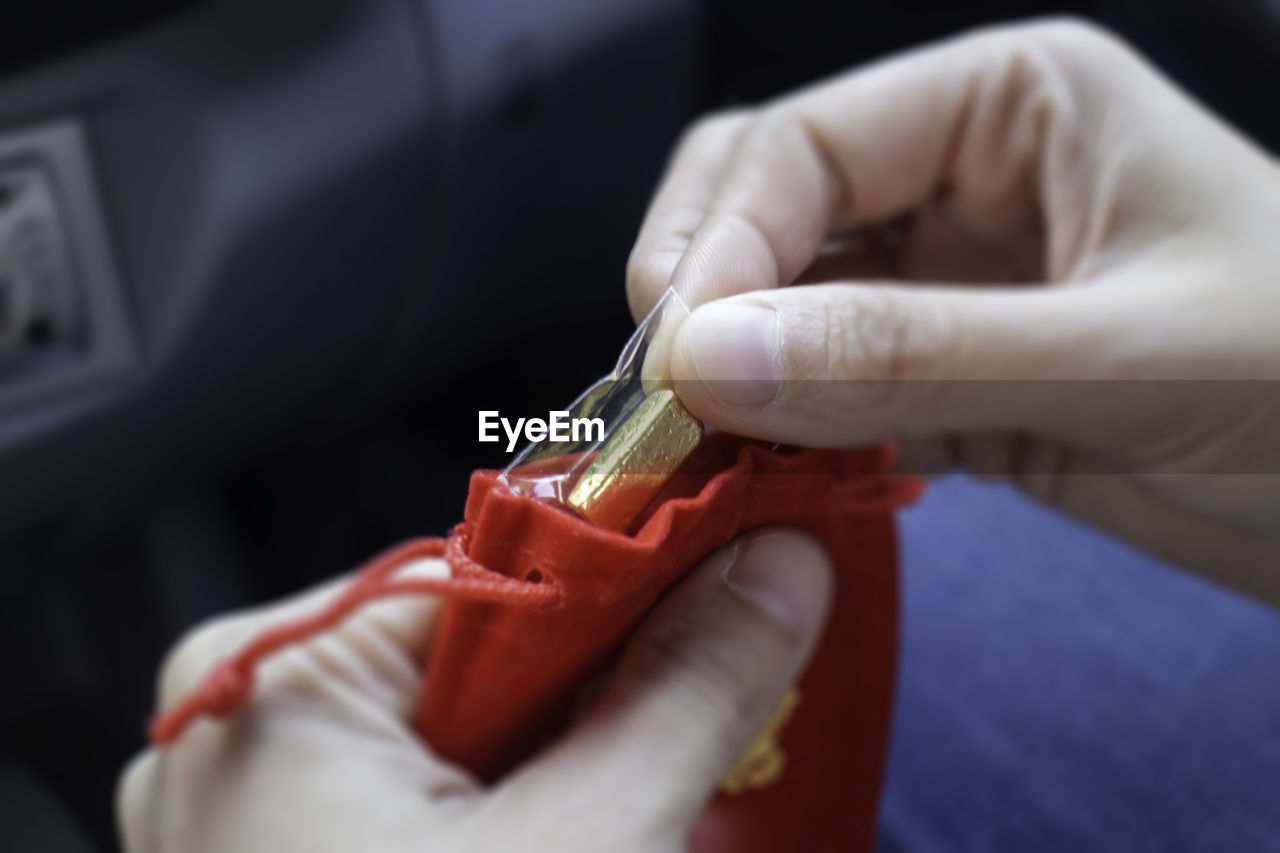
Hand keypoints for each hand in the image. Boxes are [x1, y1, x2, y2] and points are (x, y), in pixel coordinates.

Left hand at [117, 530, 831, 850]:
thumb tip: (778, 565)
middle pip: (492, 654)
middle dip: (616, 692)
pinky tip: (584, 844)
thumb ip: (686, 689)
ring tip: (651, 812)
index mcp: (282, 676)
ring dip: (583, 764)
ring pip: (475, 734)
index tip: (751, 572)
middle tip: (728, 717)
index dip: (639, 580)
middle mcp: (252, 723)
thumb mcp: (586, 849)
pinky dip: (523, 817)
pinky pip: (435, 799)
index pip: (501, 567)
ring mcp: (268, 804)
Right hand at [628, 19, 1279, 601]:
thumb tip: (714, 362)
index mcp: (1005, 104)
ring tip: (705, 456)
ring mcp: (942, 286)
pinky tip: (768, 481)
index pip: (802, 146)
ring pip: (777, 311)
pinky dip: (781, 437)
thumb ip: (916, 356)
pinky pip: (822, 395)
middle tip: (670, 402)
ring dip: (732, 379)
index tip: (675, 358)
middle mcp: (956, 180)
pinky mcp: (942, 382)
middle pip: (761, 209)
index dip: (719, 244)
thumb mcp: (1124, 355)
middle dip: (703, 297)